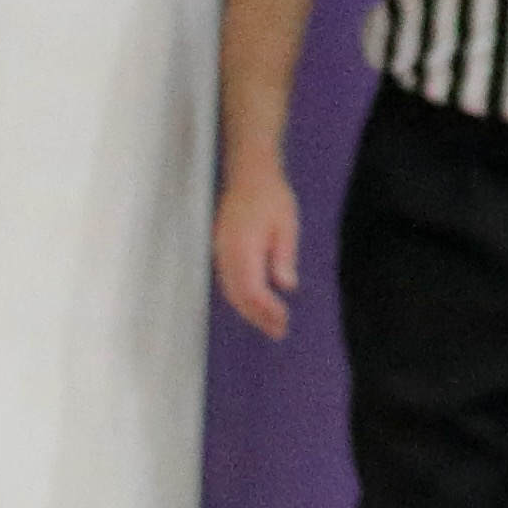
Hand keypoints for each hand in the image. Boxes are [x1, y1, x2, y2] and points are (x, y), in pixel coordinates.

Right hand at [215, 171, 299, 342]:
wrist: (249, 176)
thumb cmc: (272, 198)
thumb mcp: (287, 225)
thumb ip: (283, 257)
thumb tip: (286, 287)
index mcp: (243, 249)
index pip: (251, 290)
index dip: (265, 310)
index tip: (282, 322)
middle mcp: (226, 255)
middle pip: (238, 296)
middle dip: (257, 317)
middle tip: (278, 331)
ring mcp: (220, 253)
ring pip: (230, 291)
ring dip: (248, 310)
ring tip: (270, 324)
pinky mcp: (221, 251)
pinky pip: (227, 282)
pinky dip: (241, 298)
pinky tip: (255, 304)